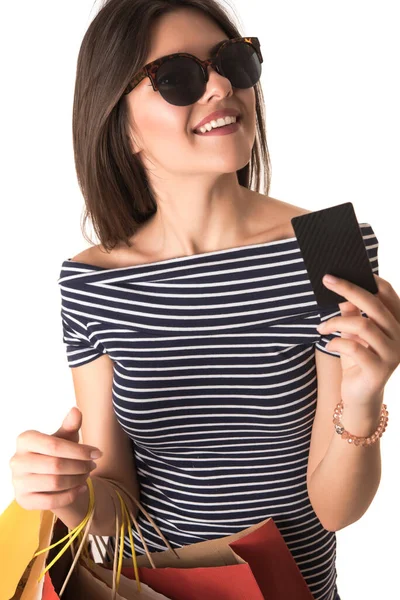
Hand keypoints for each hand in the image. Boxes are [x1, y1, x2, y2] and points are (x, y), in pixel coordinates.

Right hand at [10, 407, 101, 510]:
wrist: (46, 477)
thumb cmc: (57, 452)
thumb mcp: (65, 437)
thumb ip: (70, 425)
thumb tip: (76, 410)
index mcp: (25, 440)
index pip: (54, 445)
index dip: (79, 450)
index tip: (98, 453)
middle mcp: (17, 460)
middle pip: (55, 465)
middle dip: (80, 466)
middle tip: (93, 466)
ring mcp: (18, 482)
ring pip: (54, 483)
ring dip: (77, 480)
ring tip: (87, 475)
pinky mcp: (23, 500)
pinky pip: (51, 501)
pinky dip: (70, 495)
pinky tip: (82, 488)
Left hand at [316, 273, 399, 408]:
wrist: (358, 395)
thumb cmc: (356, 358)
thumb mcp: (352, 332)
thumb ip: (351, 313)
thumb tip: (342, 293)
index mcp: (397, 322)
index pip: (387, 294)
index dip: (369, 280)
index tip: (346, 271)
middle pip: (375, 305)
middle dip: (349, 289)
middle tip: (327, 280)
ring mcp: (393, 353)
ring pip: (363, 326)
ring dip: (336, 322)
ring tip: (321, 327)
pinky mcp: (380, 370)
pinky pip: (354, 347)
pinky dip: (336, 342)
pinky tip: (328, 344)